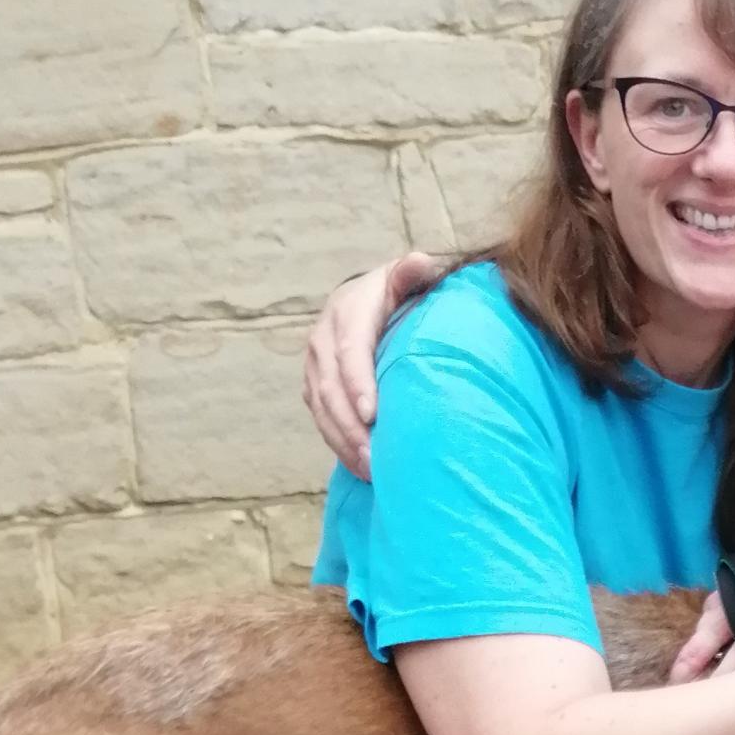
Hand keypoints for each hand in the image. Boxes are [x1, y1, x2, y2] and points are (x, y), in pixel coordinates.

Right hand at [302, 252, 441, 477]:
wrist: (368, 298)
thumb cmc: (400, 292)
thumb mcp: (407, 277)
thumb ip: (413, 273)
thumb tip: (421, 263)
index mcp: (347, 311)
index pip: (349, 350)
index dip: (358, 383)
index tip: (372, 415)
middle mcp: (323, 339)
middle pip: (330, 388)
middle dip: (350, 426)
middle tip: (375, 458)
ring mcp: (314, 365)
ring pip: (321, 408)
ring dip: (343, 442)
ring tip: (369, 471)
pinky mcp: (313, 385)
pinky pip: (321, 418)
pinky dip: (338, 444)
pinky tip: (359, 467)